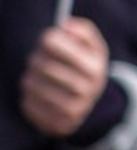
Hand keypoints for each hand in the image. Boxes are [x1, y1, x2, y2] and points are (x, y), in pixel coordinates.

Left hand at [20, 17, 110, 136]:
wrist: (91, 106)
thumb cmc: (86, 69)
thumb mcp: (93, 47)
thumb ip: (82, 30)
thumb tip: (65, 25)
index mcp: (95, 68)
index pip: (52, 43)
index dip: (47, 39)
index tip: (49, 42)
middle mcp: (87, 90)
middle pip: (41, 64)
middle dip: (37, 59)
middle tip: (41, 61)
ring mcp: (73, 110)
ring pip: (31, 84)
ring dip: (31, 78)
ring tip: (41, 78)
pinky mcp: (58, 124)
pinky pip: (27, 103)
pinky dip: (30, 96)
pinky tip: (42, 95)